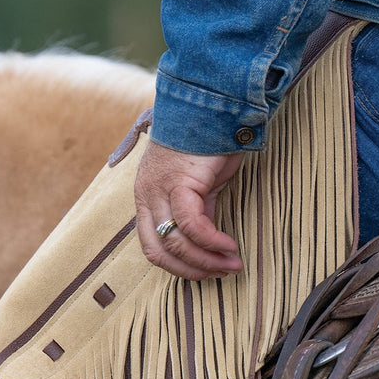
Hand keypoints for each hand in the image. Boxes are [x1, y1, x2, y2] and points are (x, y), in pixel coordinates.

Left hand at [134, 139, 245, 279]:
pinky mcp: (178, 182)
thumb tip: (206, 244)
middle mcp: (146, 195)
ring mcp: (158, 188)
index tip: (206, 272)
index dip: (178, 267)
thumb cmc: (208, 143)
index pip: (152, 247)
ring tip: (232, 262)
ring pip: (175, 242)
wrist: (213, 105)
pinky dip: (211, 241)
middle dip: (192, 270)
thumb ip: (196, 213)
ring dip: (206, 260)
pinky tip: (229, 245)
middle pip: (159, 251)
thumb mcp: (199, 186)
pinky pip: (192, 224)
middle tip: (222, 273)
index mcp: (146, 197)